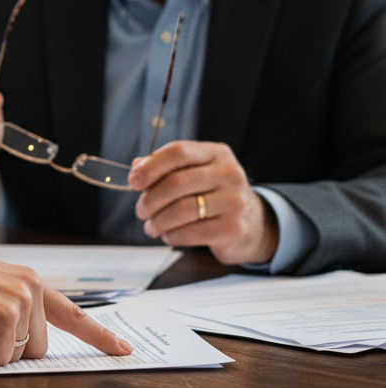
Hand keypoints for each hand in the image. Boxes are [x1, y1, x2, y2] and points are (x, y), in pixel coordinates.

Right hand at [0, 238, 133, 364]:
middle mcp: (33, 287)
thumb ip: (14, 312)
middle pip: (38, 349)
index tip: (124, 349)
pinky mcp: (8, 317)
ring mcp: (23, 302)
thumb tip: (23, 345)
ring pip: (21, 357)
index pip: (72, 313)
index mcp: (29, 280)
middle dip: (6, 347)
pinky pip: (0, 360)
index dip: (99, 335)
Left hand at [127, 140, 278, 265]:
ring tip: (151, 226)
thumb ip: (166, 168)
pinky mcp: (235, 227)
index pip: (178, 152)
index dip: (151, 166)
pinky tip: (167, 235)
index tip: (133, 181)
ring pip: (182, 210)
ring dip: (158, 221)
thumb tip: (136, 167)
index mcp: (216, 153)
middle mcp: (229, 173)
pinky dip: (173, 236)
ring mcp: (235, 200)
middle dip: (150, 199)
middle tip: (140, 211)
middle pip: (177, 182)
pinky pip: (192, 232)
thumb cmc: (214, 193)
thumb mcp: (195, 172)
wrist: (254, 222)